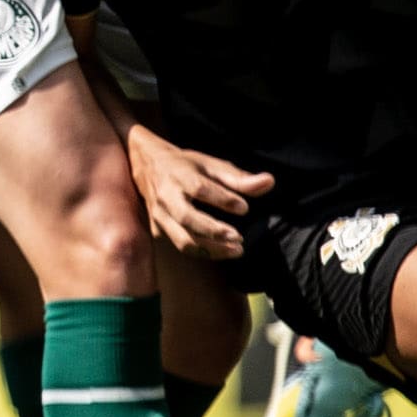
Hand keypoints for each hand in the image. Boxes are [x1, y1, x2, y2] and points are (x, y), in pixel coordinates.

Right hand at [125, 121, 269, 259]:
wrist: (146, 165)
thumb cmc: (184, 165)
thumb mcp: (210, 164)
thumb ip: (238, 177)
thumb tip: (269, 182)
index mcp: (179, 175)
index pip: (200, 189)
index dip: (223, 199)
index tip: (244, 207)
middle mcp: (166, 196)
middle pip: (187, 217)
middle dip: (213, 230)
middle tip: (239, 237)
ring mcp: (159, 216)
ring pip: (182, 239)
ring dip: (210, 248)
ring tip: (237, 249)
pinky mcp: (158, 229)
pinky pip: (181, 245)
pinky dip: (203, 252)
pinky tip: (223, 251)